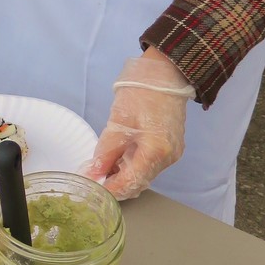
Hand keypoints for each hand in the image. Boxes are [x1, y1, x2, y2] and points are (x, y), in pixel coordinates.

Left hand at [80, 50, 193, 200]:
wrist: (165, 75)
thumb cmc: (141, 92)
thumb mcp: (118, 121)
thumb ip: (105, 151)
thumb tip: (92, 173)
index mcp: (156, 151)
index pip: (130, 182)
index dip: (110, 189)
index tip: (92, 188)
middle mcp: (168, 158)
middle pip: (139, 182)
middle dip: (116, 184)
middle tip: (95, 178)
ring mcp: (172, 154)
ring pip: (144, 175)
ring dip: (124, 175)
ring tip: (103, 167)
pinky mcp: (171, 148)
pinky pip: (149, 165)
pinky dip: (133, 166)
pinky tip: (118, 160)